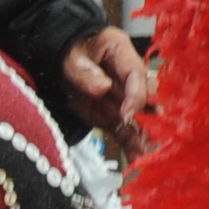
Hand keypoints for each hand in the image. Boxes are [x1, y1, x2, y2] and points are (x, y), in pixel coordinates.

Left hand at [60, 23, 153, 144]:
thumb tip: (101, 87)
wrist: (57, 60)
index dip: (135, 95)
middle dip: (148, 121)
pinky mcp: (112, 115)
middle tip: (150, 140)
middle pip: (145, 99)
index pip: (136, 74)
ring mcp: (121, 98)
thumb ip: (84, 72)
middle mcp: (127, 78)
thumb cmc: (68, 50)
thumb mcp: (71, 57)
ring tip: (145, 155)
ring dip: (142, 137)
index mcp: (121, 53)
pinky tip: (136, 159)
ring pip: (137, 119)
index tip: (127, 113)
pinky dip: (129, 145)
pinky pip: (123, 130)